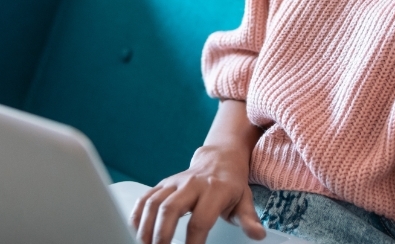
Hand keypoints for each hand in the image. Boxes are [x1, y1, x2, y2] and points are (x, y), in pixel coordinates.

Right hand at [130, 144, 265, 243]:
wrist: (220, 159)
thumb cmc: (231, 184)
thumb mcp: (245, 200)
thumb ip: (249, 219)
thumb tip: (257, 235)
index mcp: (214, 190)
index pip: (200, 220)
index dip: (194, 242)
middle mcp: (192, 184)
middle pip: (170, 208)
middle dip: (161, 235)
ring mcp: (175, 182)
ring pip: (154, 202)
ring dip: (145, 227)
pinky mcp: (163, 183)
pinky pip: (146, 197)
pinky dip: (137, 214)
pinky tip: (136, 231)